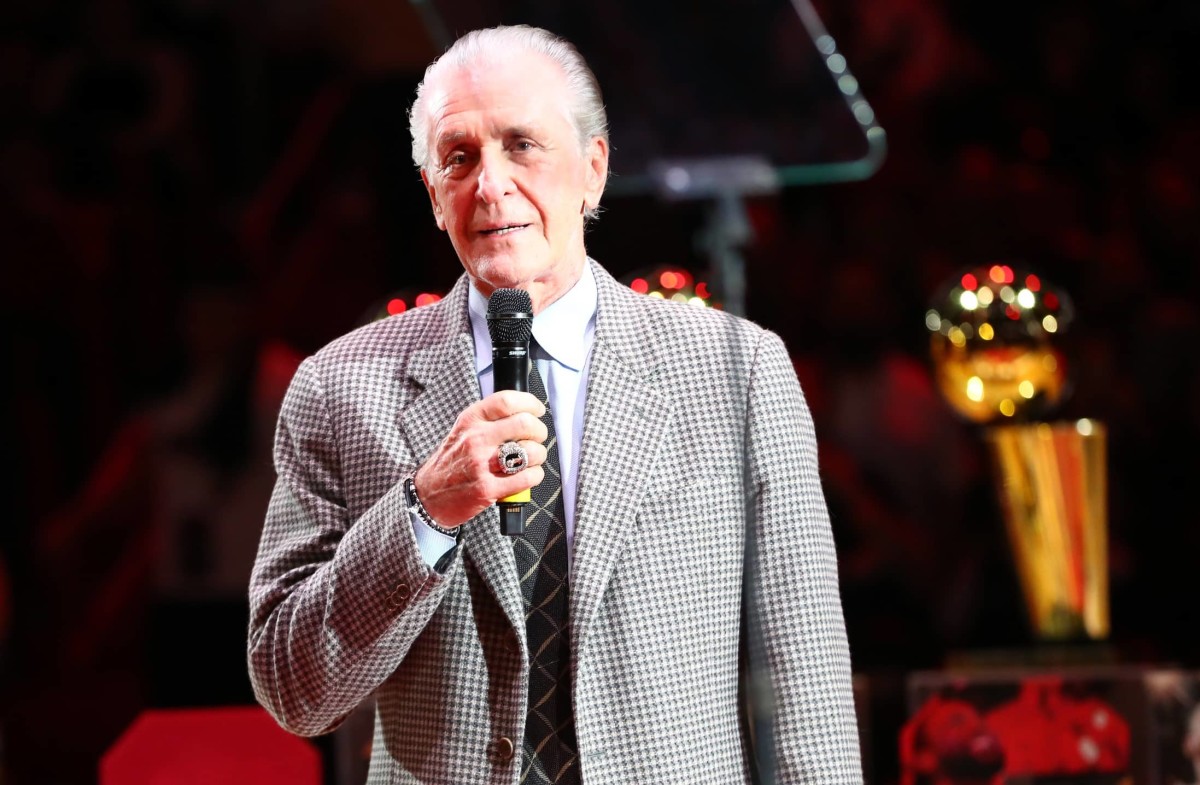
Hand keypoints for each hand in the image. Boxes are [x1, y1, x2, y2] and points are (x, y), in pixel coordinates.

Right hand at [414, 390, 548, 527]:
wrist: (428, 497)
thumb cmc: (450, 463)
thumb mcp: (463, 431)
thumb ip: (489, 420)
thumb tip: (524, 413)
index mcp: (470, 420)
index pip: (507, 401)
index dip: (530, 403)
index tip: (537, 410)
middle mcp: (475, 439)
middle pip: (525, 424)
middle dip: (539, 431)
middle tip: (537, 437)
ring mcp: (481, 464)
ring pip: (531, 452)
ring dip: (539, 456)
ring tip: (531, 459)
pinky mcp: (488, 489)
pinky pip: (528, 477)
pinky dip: (535, 475)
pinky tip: (526, 475)